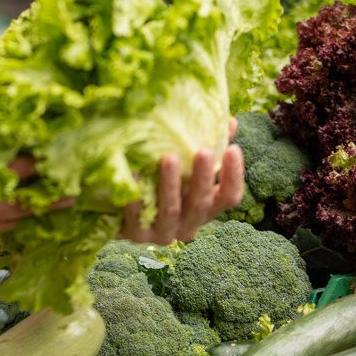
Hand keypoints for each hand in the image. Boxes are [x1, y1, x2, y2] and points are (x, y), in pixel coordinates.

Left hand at [118, 118, 244, 244]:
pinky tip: (132, 173)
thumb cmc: (160, 188)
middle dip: (203, 177)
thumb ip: (207, 151)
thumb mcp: (185, 172)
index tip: (233, 148)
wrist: (121, 217)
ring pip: (171, 210)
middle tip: (204, 151)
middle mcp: (188, 225)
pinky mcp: (138, 235)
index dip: (234, 175)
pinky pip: (138, 215)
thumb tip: (229, 120)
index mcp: (205, 210)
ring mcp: (163, 232)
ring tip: (169, 158)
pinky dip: (136, 195)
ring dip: (171, 184)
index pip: (229, 197)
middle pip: (201, 203)